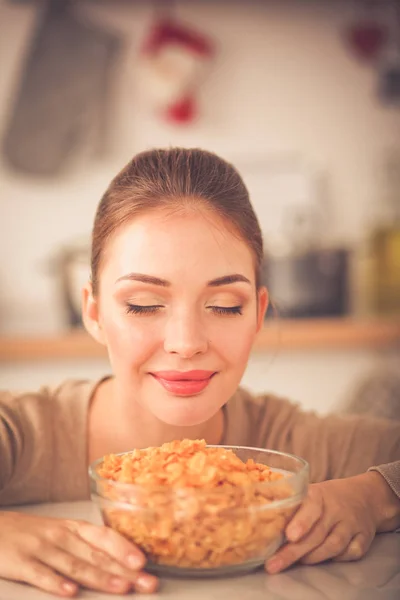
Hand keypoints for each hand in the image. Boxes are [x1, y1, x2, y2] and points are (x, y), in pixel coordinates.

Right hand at [0, 512, 158, 595]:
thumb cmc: (28, 533)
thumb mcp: (58, 532)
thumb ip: (84, 545)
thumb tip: (117, 561)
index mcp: (72, 528)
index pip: (105, 536)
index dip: (125, 549)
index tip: (144, 562)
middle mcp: (61, 536)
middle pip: (97, 554)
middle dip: (125, 570)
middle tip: (147, 582)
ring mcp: (41, 548)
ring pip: (76, 565)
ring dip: (100, 577)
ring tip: (122, 587)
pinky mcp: (20, 562)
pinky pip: (41, 574)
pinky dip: (56, 583)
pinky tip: (71, 592)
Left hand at [265, 472, 396, 573]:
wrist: (364, 496)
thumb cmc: (327, 497)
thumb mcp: (310, 492)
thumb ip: (290, 503)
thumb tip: (257, 510)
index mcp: (319, 494)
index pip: (311, 507)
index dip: (301, 522)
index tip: (289, 536)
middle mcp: (337, 509)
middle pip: (317, 533)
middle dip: (294, 551)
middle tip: (274, 564)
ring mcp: (351, 524)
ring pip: (333, 545)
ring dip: (312, 557)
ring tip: (294, 562)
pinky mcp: (363, 538)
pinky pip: (350, 553)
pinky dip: (337, 559)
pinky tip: (323, 560)